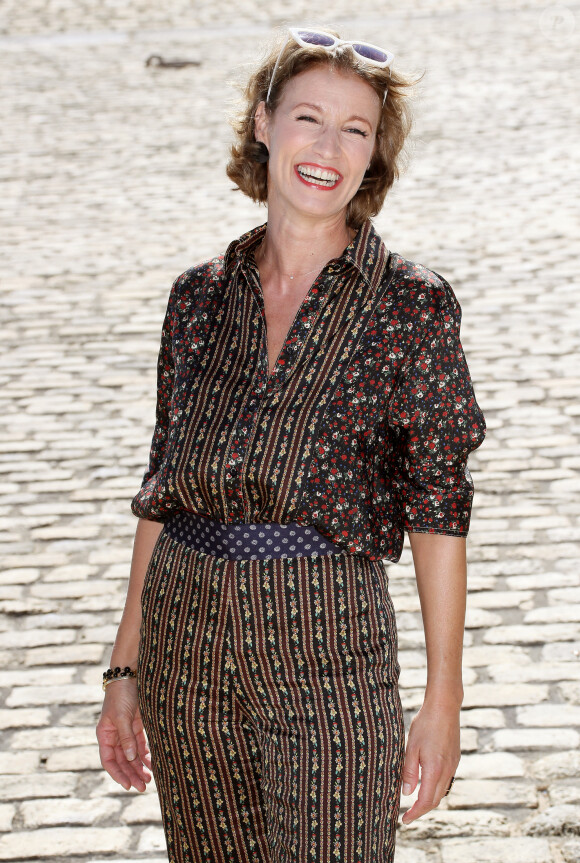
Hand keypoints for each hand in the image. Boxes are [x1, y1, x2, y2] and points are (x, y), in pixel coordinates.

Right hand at [96, 679, 151, 791]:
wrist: (131, 674)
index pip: (109, 761)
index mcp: (105, 734)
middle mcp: (114, 735)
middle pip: (122, 761)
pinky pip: (141, 745)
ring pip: (132, 755)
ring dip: (140, 767)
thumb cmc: (121, 694)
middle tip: (143, 787)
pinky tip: (153, 764)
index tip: (128, 786)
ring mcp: (126, 731)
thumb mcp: (121, 716)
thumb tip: (131, 758)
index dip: (118, 774)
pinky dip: (146, 755)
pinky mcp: (137, 726)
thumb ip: (126, 737)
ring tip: (150, 780)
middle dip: (132, 774)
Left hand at [400, 699, 459, 823]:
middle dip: (421, 811)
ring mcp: (453, 765)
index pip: (425, 801)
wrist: (445, 707)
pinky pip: (446, 781)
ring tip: (414, 803)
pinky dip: (435, 789)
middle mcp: (447, 770)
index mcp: (435, 769)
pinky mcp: (455, 759)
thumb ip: (409, 771)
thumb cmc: (425, 724)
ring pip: (441, 791)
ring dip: (429, 801)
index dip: (415, 813)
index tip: (404, 820)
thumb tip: (407, 793)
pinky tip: (426, 785)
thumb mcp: (411, 746)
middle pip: (435, 800)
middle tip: (407, 815)